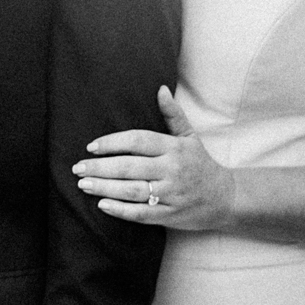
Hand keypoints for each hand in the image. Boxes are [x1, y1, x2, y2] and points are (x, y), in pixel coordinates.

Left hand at [72, 86, 235, 230]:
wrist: (226, 197)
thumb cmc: (201, 164)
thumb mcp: (189, 136)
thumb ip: (172, 114)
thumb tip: (160, 89)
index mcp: (174, 148)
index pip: (138, 141)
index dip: (113, 142)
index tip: (91, 147)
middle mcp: (172, 170)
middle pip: (130, 167)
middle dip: (100, 167)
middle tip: (77, 168)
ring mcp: (171, 194)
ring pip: (133, 191)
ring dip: (105, 188)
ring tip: (84, 184)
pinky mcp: (170, 215)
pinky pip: (142, 213)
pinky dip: (120, 210)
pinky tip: (102, 204)